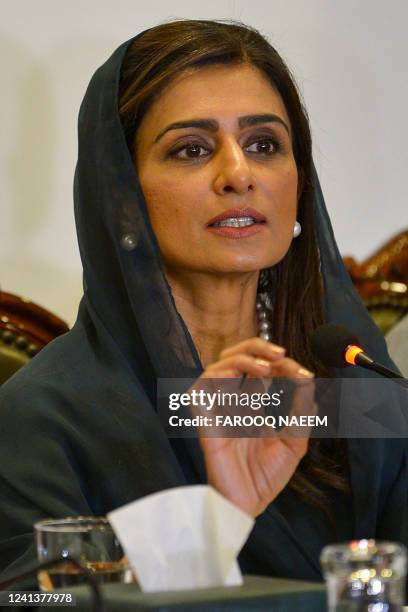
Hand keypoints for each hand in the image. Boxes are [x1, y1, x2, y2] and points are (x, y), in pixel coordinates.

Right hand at [194, 337, 314, 517]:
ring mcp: (218, 411)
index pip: (259, 370)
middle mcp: (232, 403)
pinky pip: (200, 391)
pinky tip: (238, 381)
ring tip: (265, 368)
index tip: (301, 372)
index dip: (278, 363)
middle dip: (255, 347)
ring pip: (216, 368)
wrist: (249, 506)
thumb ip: (301, 414)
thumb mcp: (295, 444)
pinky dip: (217, 378)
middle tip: (279, 354)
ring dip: (241, 360)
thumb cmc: (266, 478)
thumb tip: (310, 384)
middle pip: (233, 358)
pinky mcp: (205, 423)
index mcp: (251, 405)